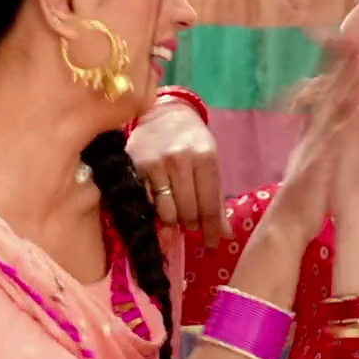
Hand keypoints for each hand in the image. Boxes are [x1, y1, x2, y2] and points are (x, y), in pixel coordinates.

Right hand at [127, 100, 227, 245]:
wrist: (163, 114)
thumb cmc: (192, 141)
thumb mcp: (211, 162)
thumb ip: (216, 199)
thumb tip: (224, 235)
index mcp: (205, 157)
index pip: (209, 205)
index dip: (211, 229)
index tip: (212, 243)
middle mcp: (179, 160)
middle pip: (187, 212)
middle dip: (192, 224)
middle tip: (192, 224)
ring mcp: (154, 164)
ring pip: (166, 212)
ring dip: (173, 219)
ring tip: (177, 212)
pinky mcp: (134, 168)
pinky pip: (147, 203)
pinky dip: (155, 208)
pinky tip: (160, 202)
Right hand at [268, 37, 358, 235]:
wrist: (284, 227)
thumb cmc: (304, 199)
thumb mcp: (317, 165)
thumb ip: (324, 145)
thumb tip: (337, 126)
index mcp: (318, 134)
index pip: (331, 95)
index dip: (342, 69)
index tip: (355, 42)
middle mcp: (316, 135)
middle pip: (333, 93)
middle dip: (346, 64)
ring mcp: (317, 148)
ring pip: (335, 109)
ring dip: (348, 83)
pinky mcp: (320, 166)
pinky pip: (336, 141)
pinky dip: (346, 122)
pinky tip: (358, 104)